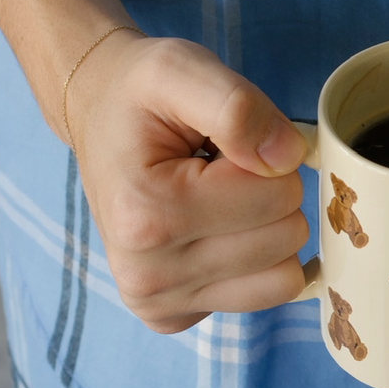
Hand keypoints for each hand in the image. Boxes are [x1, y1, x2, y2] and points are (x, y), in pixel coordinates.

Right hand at [66, 31, 308, 332]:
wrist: (97, 116)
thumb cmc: (141, 95)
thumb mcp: (182, 69)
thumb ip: (238, 106)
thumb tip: (291, 155)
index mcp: (146, 213)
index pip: (277, 194)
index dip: (267, 157)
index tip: (224, 144)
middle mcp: (147, 274)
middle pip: (286, 237)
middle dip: (270, 194)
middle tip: (220, 169)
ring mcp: (158, 303)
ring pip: (285, 277)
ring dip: (266, 229)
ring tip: (216, 198)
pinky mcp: (172, 318)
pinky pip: (264, 295)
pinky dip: (254, 262)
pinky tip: (212, 229)